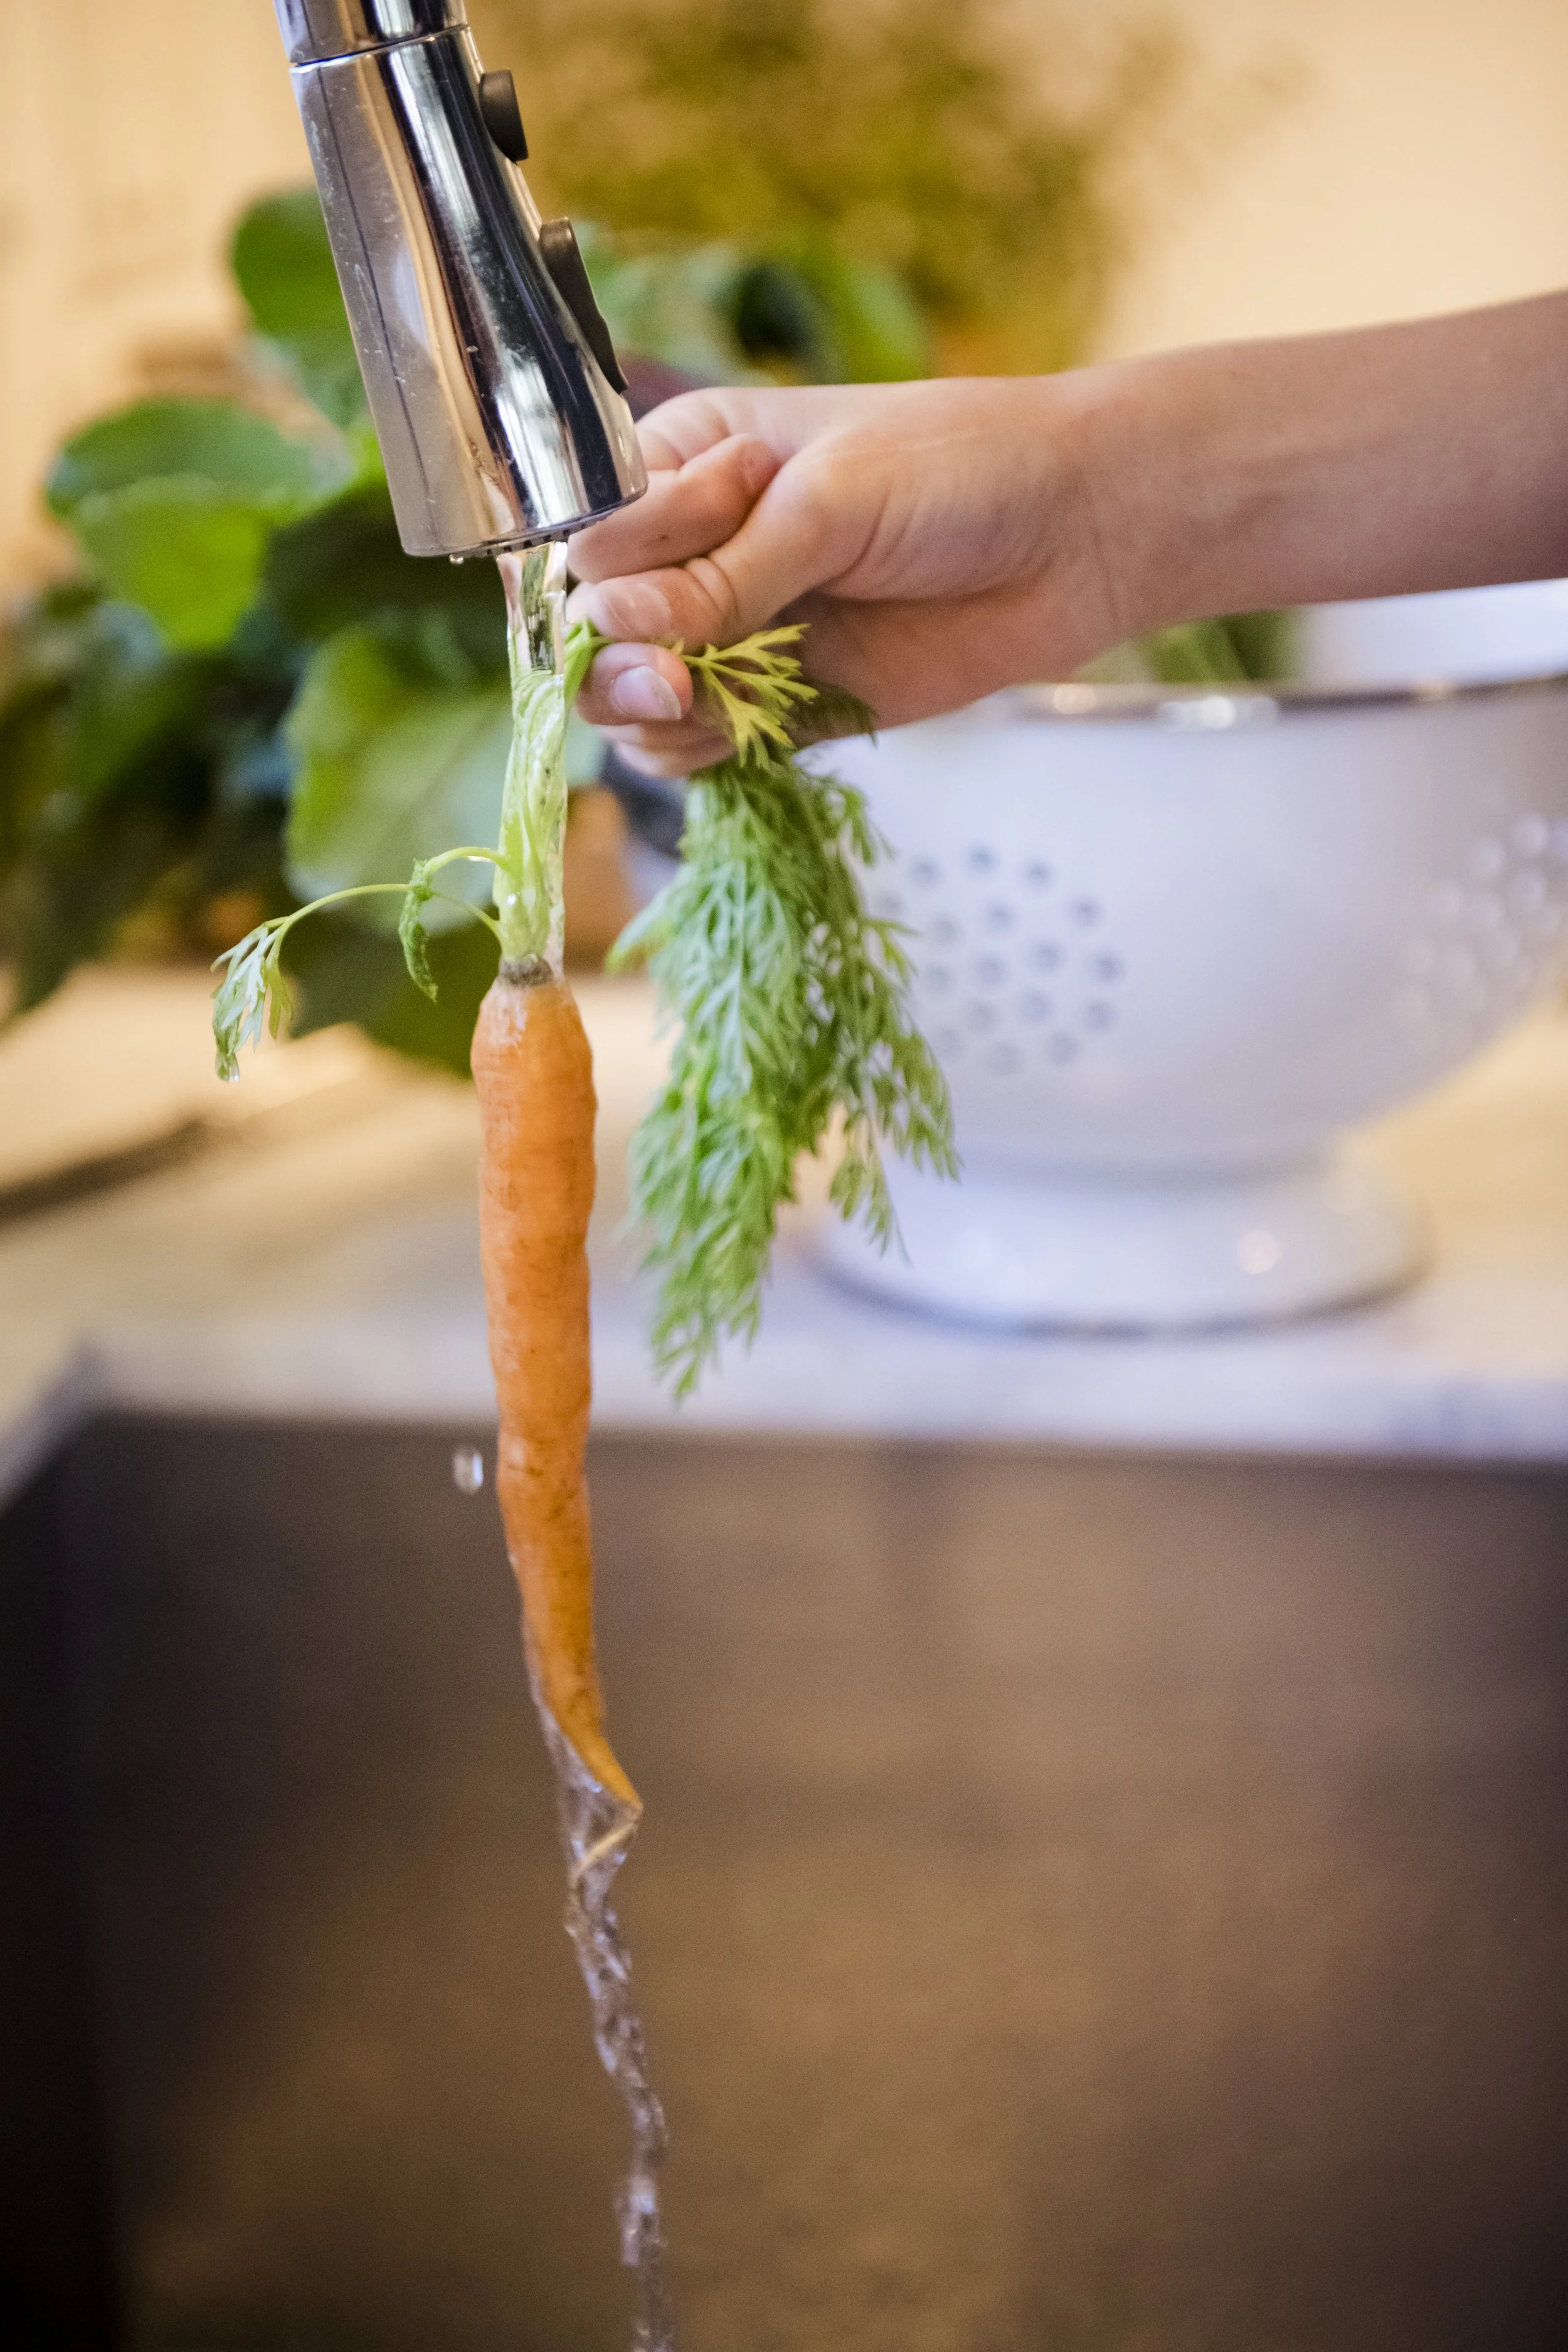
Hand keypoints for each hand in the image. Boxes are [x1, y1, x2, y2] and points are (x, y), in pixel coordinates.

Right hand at [566, 378, 1116, 774]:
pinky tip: (740, 732)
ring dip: (653, 714)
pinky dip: (699, 752)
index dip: (610, 568)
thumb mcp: (829, 500)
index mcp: (688, 463)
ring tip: (704, 697)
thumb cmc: (958, 472)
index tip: (673, 568)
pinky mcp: (785, 702)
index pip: (591, 534)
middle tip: (679, 675)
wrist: (1075, 536)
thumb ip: (721, 571)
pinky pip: (699, 746)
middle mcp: (698, 550)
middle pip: (595, 627)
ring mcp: (739, 631)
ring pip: (636, 698)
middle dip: (617, 659)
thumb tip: (609, 622)